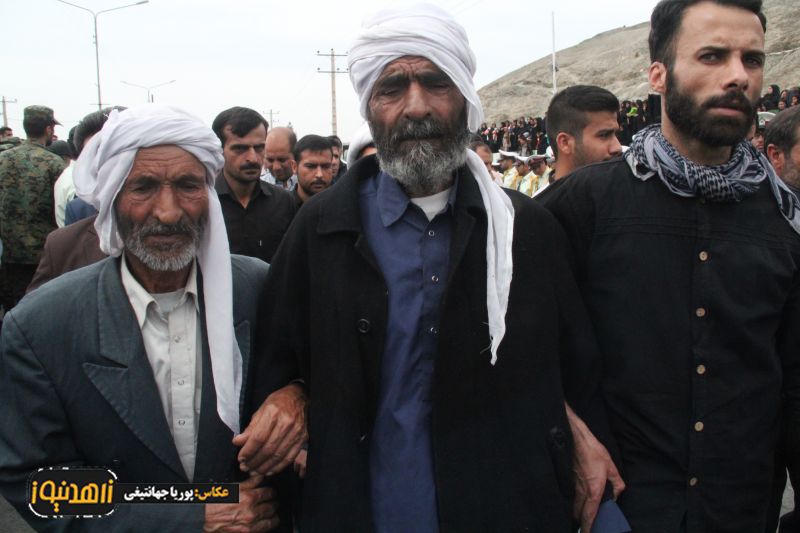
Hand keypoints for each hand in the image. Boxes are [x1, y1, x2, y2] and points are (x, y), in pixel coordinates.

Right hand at [203, 474, 278, 532]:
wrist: (204, 518)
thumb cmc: (216, 502)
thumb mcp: (233, 488)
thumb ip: (250, 483)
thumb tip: (261, 477)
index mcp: (249, 498)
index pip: (271, 493)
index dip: (271, 491)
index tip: (270, 492)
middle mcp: (252, 512)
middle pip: (273, 505)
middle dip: (273, 502)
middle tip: (271, 500)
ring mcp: (251, 525)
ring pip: (273, 519)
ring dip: (272, 514)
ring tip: (269, 511)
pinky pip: (265, 529)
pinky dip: (267, 524)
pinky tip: (265, 520)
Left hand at [233, 383, 306, 475]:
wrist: (300, 396)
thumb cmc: (279, 402)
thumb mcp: (261, 409)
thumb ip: (250, 427)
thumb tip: (237, 442)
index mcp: (273, 413)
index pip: (258, 437)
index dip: (248, 451)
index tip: (240, 458)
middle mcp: (286, 423)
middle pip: (268, 449)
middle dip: (254, 461)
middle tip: (245, 467)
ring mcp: (296, 432)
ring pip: (278, 456)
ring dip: (264, 467)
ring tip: (254, 471)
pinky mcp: (303, 438)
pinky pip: (289, 457)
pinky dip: (278, 467)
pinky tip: (269, 470)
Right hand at [565, 404, 624, 531]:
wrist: (576, 439)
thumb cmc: (593, 451)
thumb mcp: (611, 466)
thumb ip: (616, 482)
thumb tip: (617, 492)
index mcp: (593, 490)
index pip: (589, 514)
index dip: (588, 526)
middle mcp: (581, 490)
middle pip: (578, 513)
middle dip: (582, 521)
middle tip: (587, 525)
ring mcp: (573, 485)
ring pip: (573, 504)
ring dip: (577, 512)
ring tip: (583, 515)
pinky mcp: (569, 478)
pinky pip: (571, 495)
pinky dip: (574, 501)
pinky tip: (578, 499)